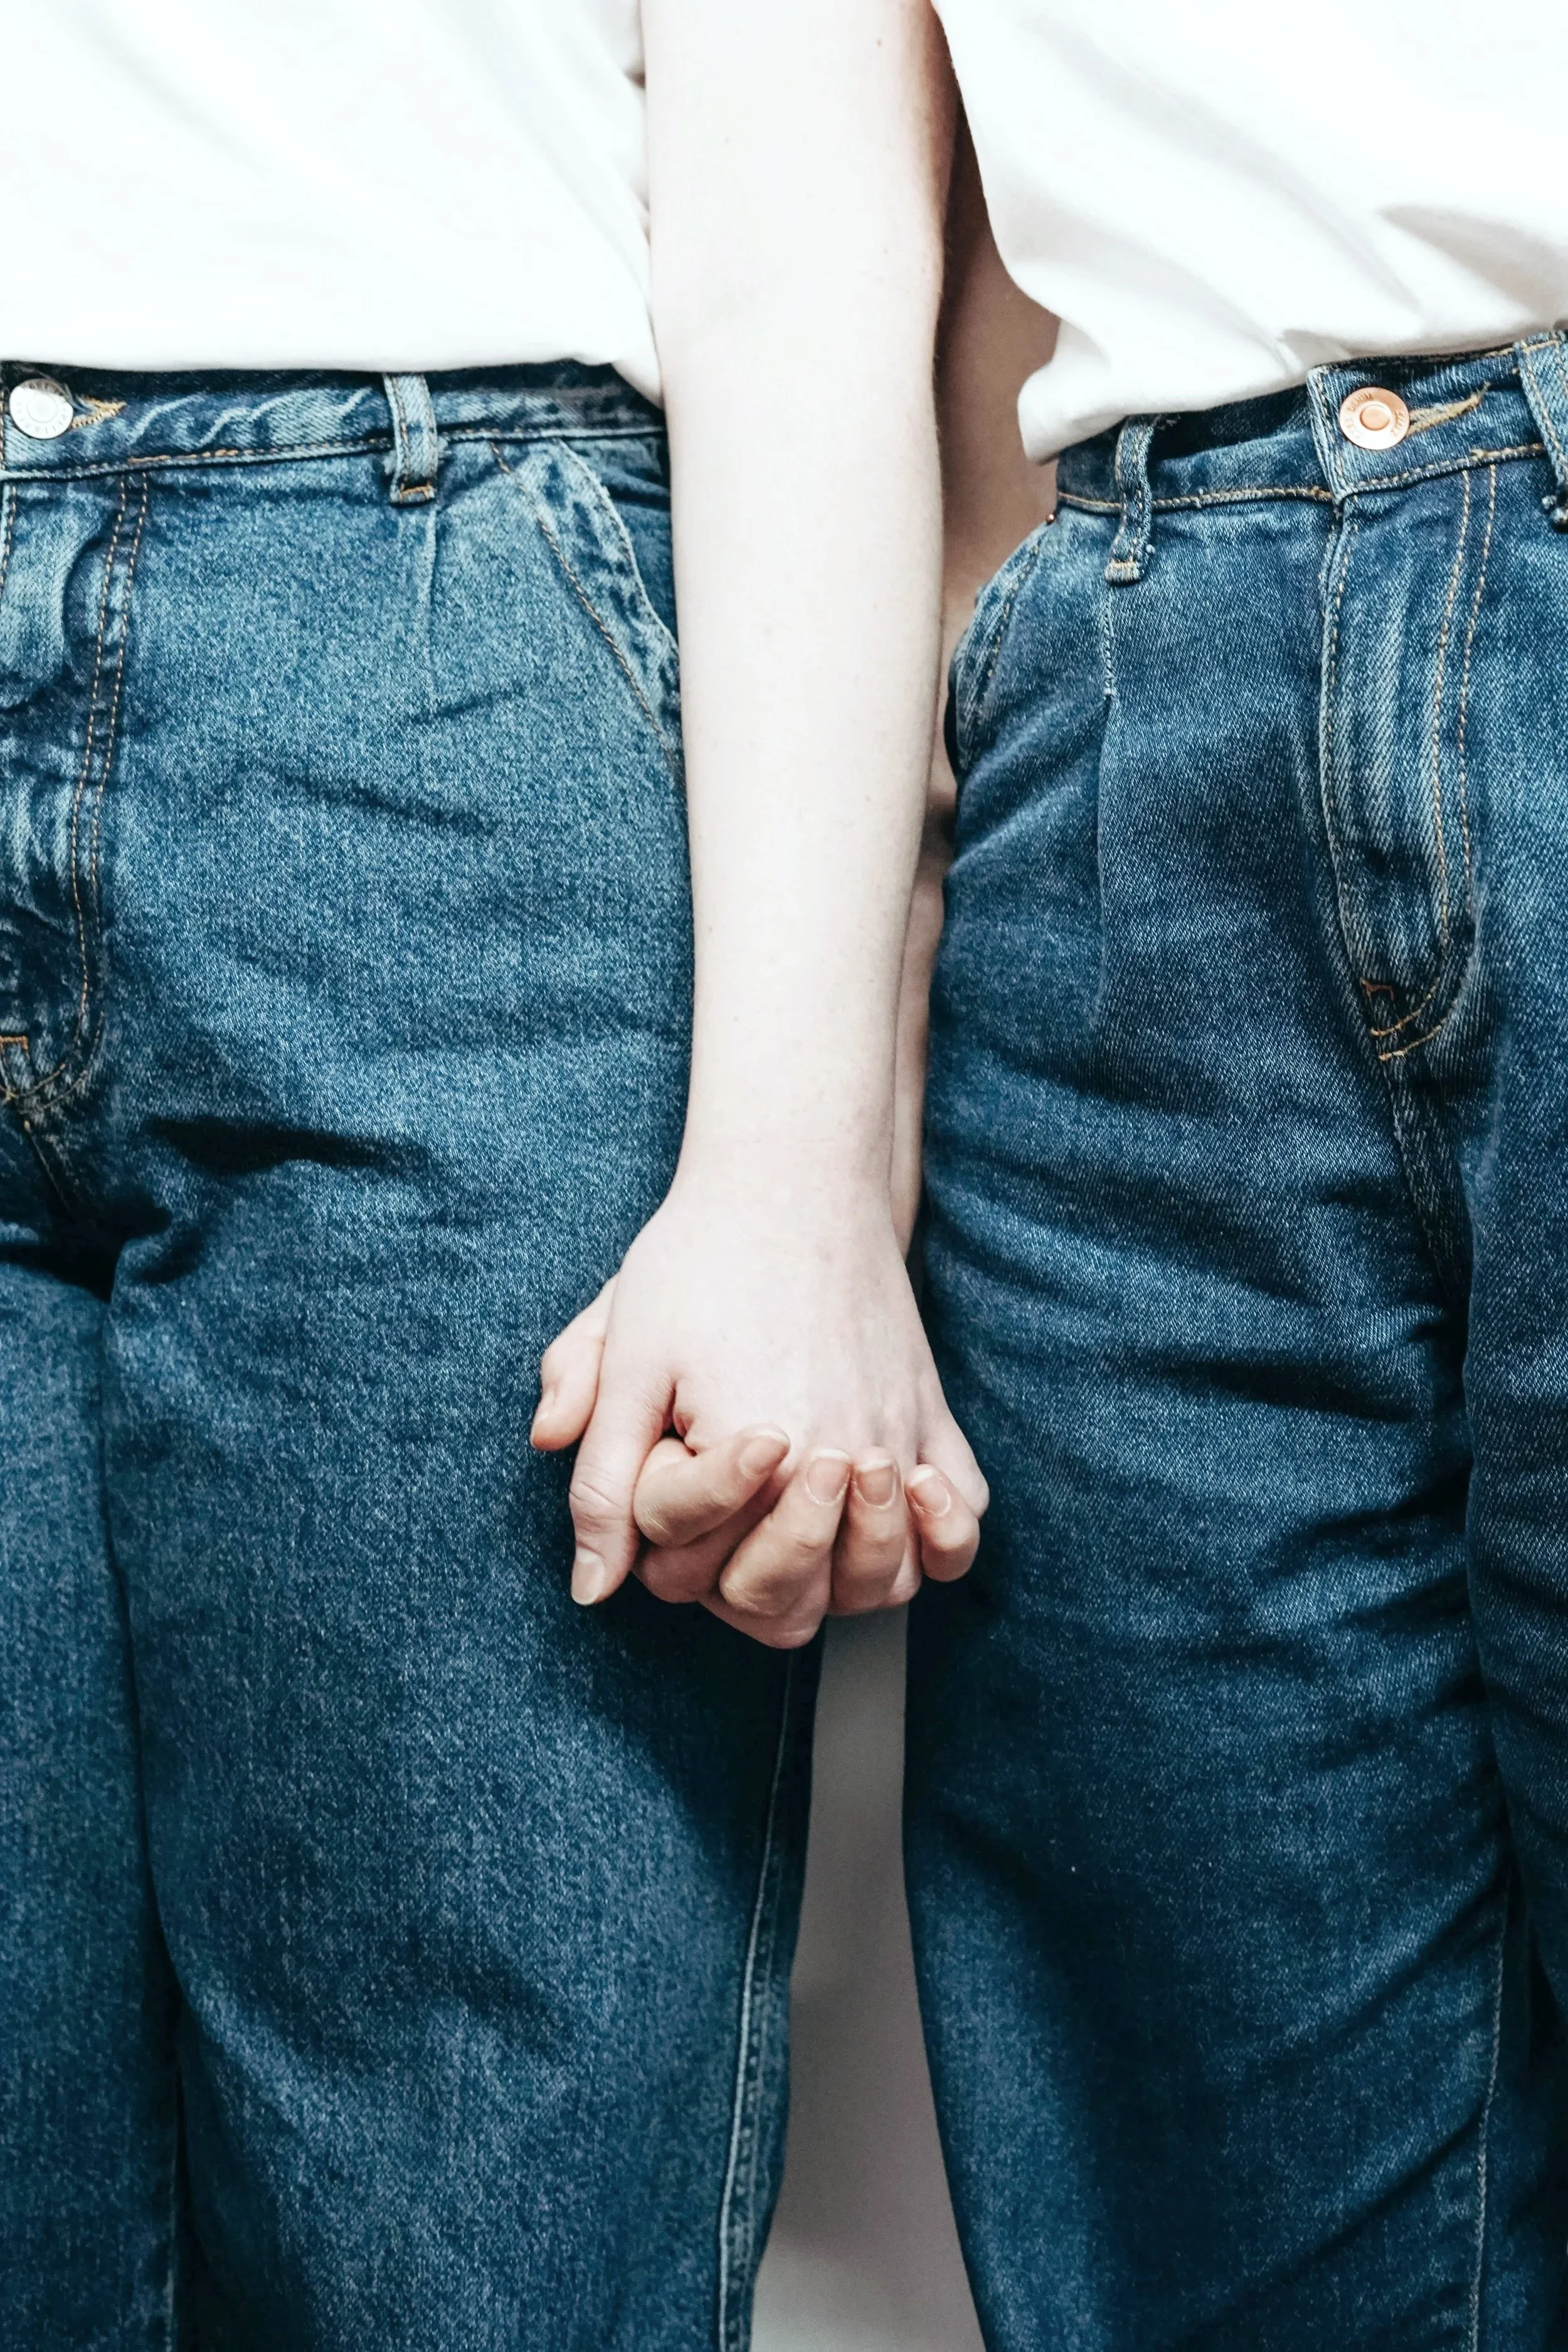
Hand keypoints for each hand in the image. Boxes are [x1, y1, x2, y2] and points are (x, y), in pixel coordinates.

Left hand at [531, 1170, 986, 1647]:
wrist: (791, 1178)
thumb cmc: (698, 1262)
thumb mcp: (624, 1362)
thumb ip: (601, 1483)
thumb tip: (593, 1590)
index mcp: (752, 1456)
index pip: (694, 1566)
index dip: (659, 1531)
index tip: (668, 1455)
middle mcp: (838, 1462)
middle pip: (792, 1602)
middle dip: (738, 1573)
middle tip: (724, 1506)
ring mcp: (898, 1441)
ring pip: (885, 1583)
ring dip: (836, 1578)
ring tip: (801, 1518)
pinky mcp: (934, 1415)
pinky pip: (964, 1521)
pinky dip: (941, 1540)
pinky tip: (899, 1510)